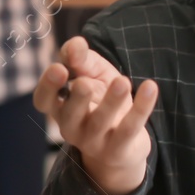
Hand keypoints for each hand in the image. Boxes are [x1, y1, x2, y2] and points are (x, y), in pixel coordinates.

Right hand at [32, 36, 156, 194]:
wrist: (124, 145)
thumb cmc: (101, 100)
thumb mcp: (91, 75)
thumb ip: (81, 59)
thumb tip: (76, 45)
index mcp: (59, 107)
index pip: (44, 100)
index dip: (48, 86)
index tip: (60, 68)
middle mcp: (71, 127)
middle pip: (70, 115)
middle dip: (77, 98)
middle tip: (84, 83)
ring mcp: (94, 142)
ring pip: (100, 122)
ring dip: (111, 102)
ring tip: (122, 82)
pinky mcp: (118, 150)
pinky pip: (130, 129)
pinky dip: (141, 108)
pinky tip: (150, 86)